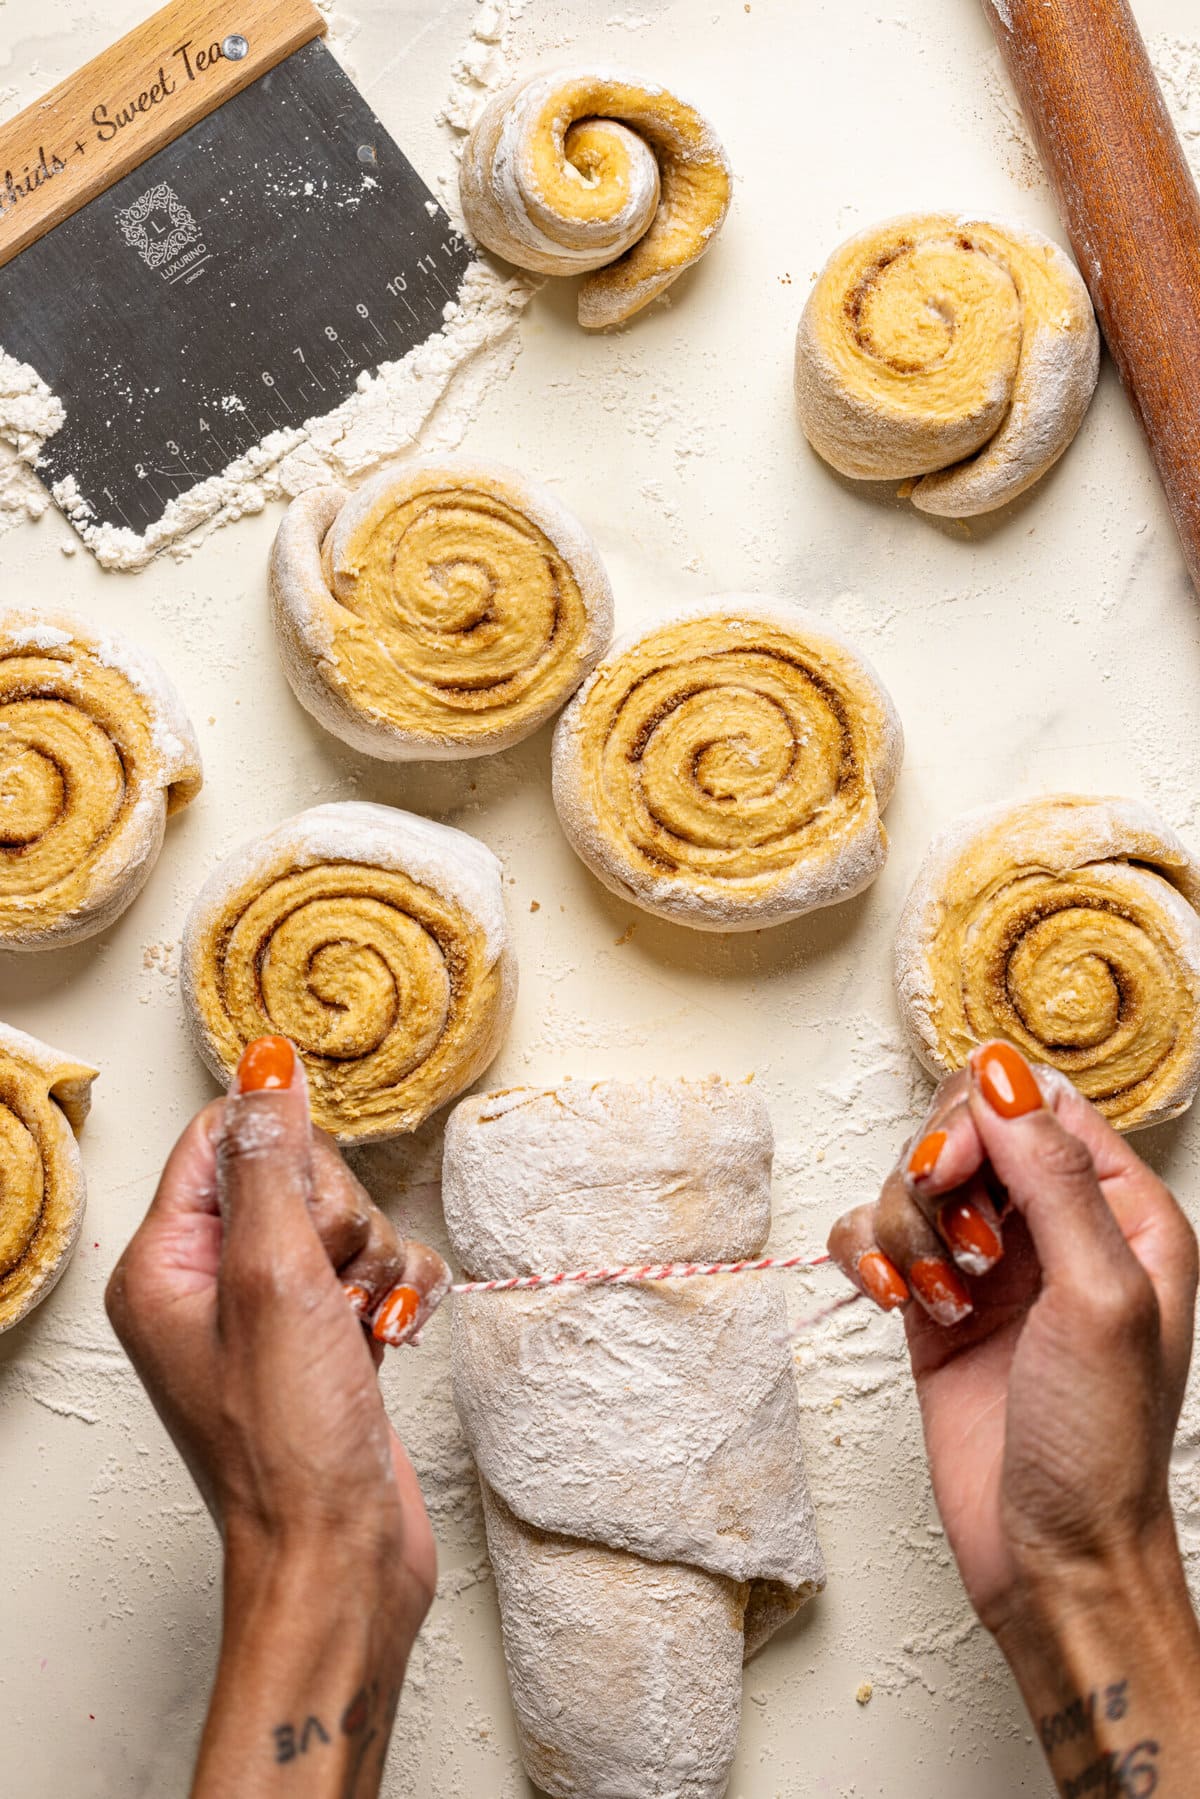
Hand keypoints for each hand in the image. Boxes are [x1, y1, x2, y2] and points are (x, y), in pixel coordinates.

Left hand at [106, 1036, 449, 1796]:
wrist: (342, 1555)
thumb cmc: (290, 1446)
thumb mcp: (274, 1278)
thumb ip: (270, 1161)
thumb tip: (266, 1066)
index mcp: (167, 1262)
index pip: (226, 1138)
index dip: (287, 1159)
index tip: (308, 1217)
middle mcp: (212, 1282)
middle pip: (298, 1174)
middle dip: (340, 1222)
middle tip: (330, 1288)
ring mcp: (274, 1311)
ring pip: (348, 1220)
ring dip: (375, 1263)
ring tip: (359, 1325)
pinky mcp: (329, 1336)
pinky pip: (380, 1265)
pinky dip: (399, 1292)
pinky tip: (390, 1336)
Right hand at [828, 1041, 1199, 1794]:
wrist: (1050, 1557)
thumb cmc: (1101, 1446)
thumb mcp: (1100, 1297)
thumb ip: (1053, 1176)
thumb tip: (1004, 1076)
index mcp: (1120, 1210)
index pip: (1035, 1104)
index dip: (983, 1125)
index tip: (961, 1176)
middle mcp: (1054, 1226)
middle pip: (962, 1130)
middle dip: (941, 1181)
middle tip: (960, 1251)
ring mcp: (988, 1263)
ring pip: (911, 1182)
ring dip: (909, 1234)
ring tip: (945, 1301)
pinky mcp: (932, 1302)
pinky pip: (873, 1237)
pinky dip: (870, 1260)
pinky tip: (897, 1305)